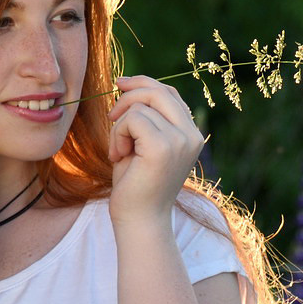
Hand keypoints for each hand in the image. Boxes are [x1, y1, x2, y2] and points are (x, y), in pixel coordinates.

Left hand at [104, 75, 205, 226]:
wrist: (139, 220)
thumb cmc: (136, 184)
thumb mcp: (143, 144)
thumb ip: (146, 117)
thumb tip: (128, 84)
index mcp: (191, 135)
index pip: (169, 94)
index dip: (143, 84)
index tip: (119, 85)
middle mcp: (191, 136)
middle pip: (159, 91)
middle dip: (128, 95)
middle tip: (110, 116)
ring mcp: (180, 141)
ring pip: (140, 106)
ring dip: (119, 125)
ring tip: (119, 150)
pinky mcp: (163, 147)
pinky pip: (133, 119)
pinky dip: (118, 134)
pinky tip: (118, 156)